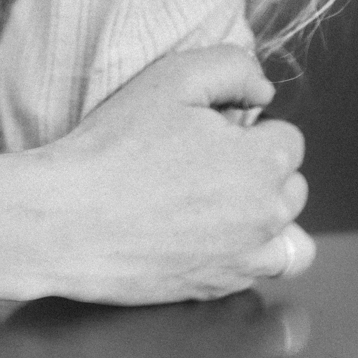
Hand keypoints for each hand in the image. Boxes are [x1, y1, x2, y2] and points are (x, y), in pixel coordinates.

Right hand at [26, 44, 312, 304]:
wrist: (65, 219)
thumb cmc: (115, 146)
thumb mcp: (173, 78)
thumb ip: (234, 68)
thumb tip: (265, 94)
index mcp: (262, 164)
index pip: (289, 140)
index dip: (251, 130)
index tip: (212, 133)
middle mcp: (265, 218)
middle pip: (291, 188)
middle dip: (261, 173)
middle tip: (206, 165)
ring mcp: (243, 260)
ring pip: (290, 243)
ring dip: (268, 223)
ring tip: (226, 209)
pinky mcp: (215, 289)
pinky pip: (255, 274)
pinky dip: (244, 257)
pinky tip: (206, 238)